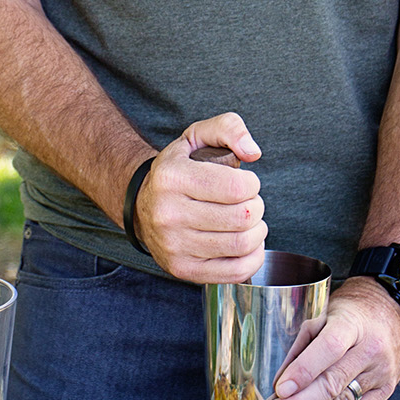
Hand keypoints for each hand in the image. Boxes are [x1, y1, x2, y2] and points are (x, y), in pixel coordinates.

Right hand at [133, 113, 265, 282]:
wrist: (143, 207)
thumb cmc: (179, 170)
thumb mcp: (197, 136)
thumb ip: (229, 128)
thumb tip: (252, 152)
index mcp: (171, 178)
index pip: (237, 187)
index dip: (252, 183)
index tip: (246, 183)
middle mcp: (167, 214)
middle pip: (243, 217)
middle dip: (256, 207)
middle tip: (248, 202)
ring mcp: (173, 246)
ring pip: (242, 244)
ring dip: (257, 231)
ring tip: (247, 221)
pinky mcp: (183, 270)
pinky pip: (236, 271)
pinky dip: (253, 257)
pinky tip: (245, 243)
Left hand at [260, 278, 399, 399]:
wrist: (390, 311)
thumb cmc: (350, 314)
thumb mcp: (323, 316)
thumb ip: (301, 345)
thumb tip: (279, 381)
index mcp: (352, 324)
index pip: (329, 349)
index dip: (304, 371)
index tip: (279, 389)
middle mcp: (371, 350)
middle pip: (333, 383)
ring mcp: (381, 374)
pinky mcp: (386, 391)